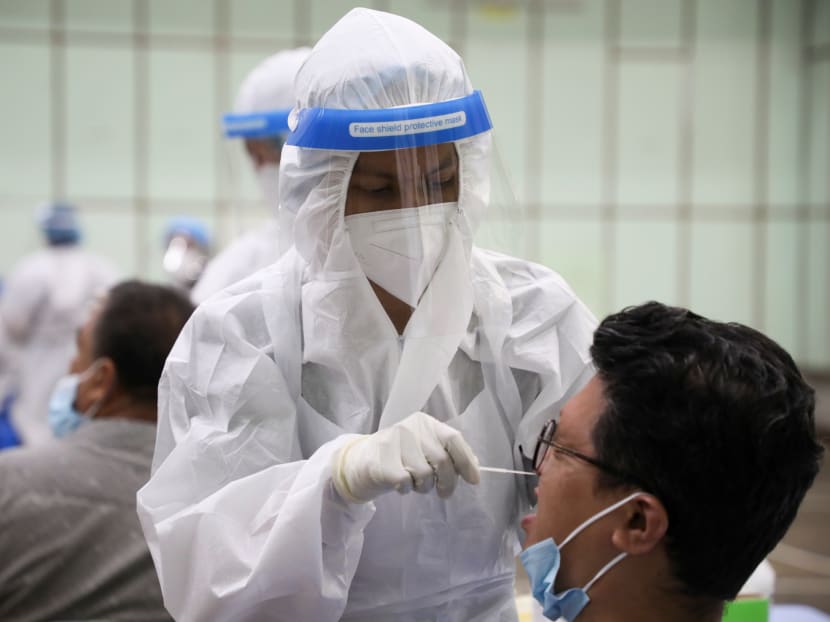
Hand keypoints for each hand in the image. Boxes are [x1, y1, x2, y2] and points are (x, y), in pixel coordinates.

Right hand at [332, 411, 480, 503]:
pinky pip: (406, 483)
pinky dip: (406, 490)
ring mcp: (394, 442)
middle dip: (447, 482)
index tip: (474, 480)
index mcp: (425, 422)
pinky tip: (398, 484)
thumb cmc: (399, 455)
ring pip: (424, 475)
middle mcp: (411, 428)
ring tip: (413, 483)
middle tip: (444, 493)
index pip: (453, 439)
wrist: (360, 460)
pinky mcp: (382, 461)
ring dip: (423, 487)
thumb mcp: (424, 448)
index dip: (467, 461)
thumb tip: (475, 467)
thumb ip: (447, 454)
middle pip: (442, 461)